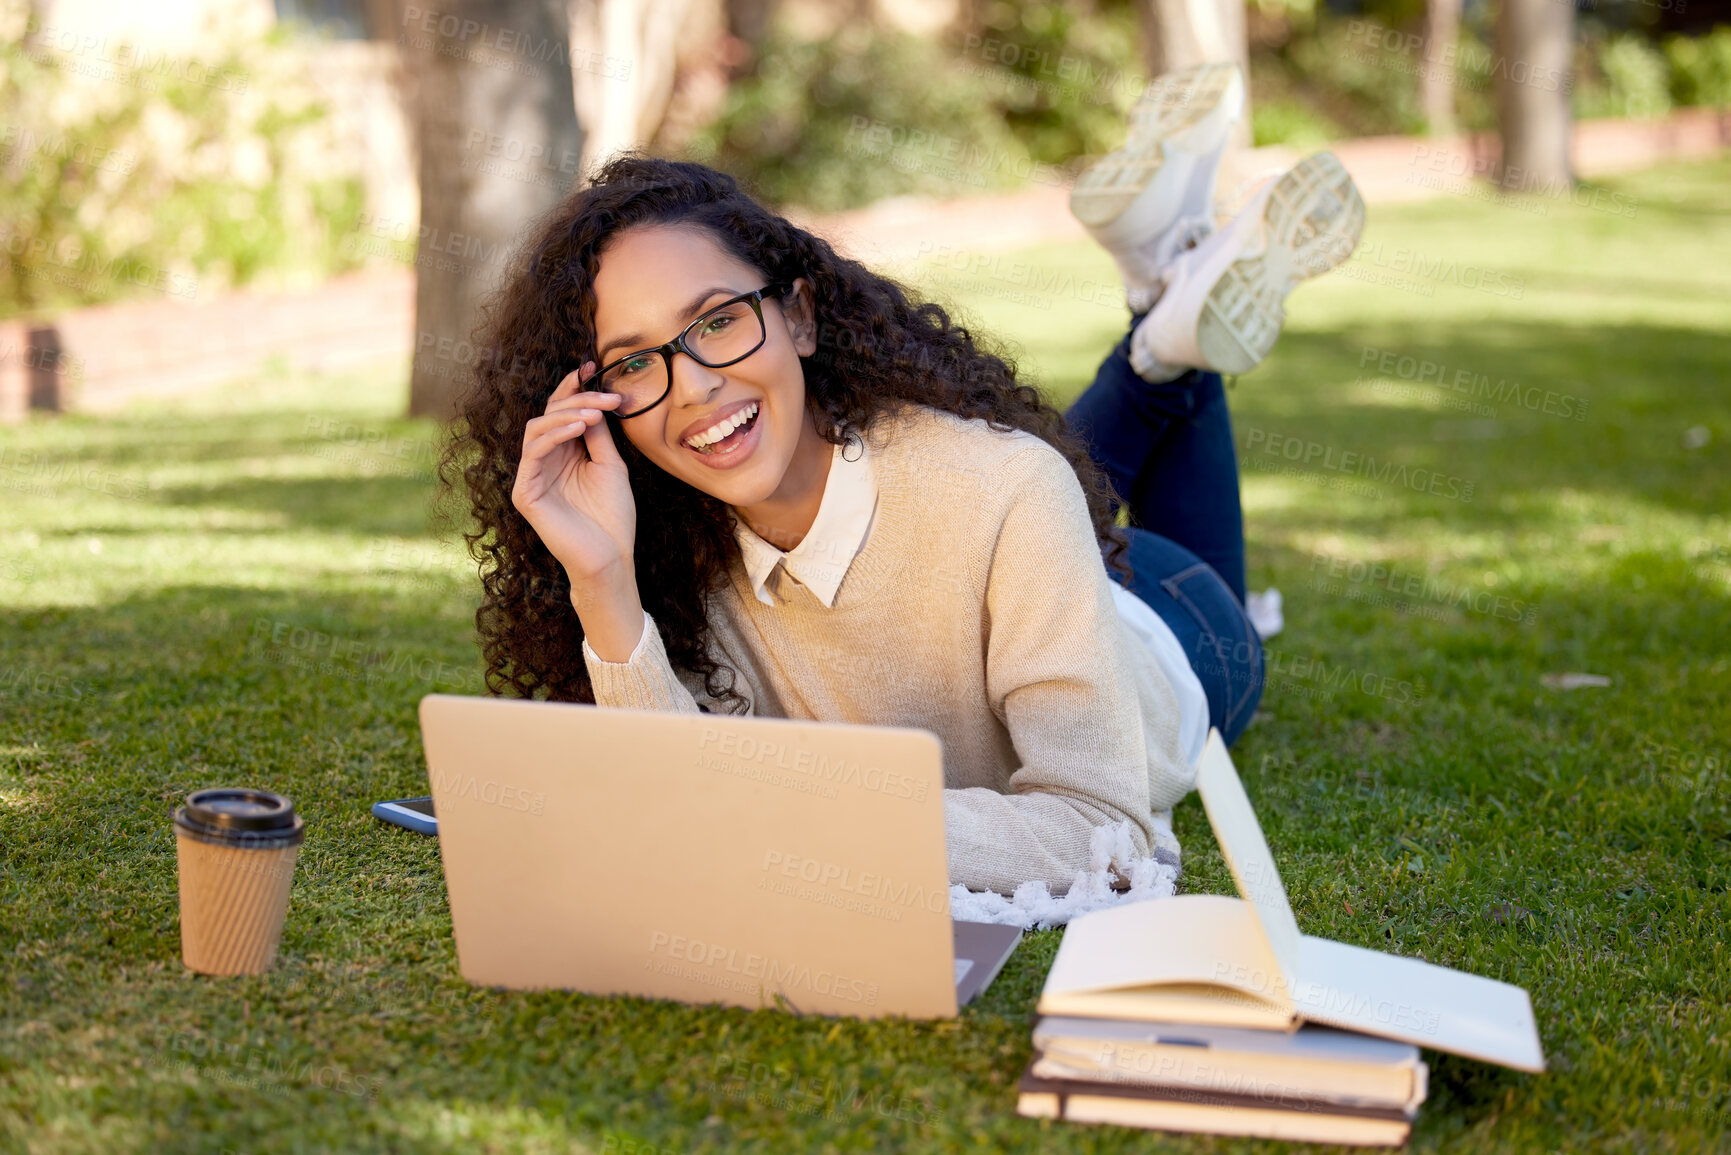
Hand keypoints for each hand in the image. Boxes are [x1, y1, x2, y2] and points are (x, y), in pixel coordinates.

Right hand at [511, 363, 634, 587]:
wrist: (610, 557)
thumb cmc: (613, 517)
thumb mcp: (610, 465)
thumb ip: (598, 434)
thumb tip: (592, 399)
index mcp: (563, 454)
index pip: (561, 412)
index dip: (573, 387)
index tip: (593, 365)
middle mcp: (544, 462)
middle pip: (549, 414)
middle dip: (577, 399)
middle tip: (606, 396)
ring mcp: (532, 477)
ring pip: (537, 428)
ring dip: (568, 414)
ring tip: (595, 413)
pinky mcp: (526, 493)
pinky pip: (533, 452)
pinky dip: (556, 435)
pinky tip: (580, 428)